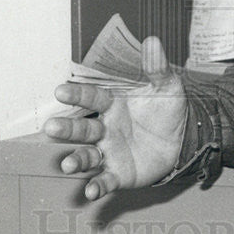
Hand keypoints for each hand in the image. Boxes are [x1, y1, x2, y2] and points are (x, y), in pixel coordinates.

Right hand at [43, 37, 186, 199]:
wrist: (181, 140)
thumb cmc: (166, 110)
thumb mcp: (166, 87)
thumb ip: (157, 68)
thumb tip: (153, 41)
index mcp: (113, 103)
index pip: (91, 97)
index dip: (76, 94)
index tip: (60, 90)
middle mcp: (106, 127)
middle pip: (82, 127)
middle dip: (66, 128)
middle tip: (51, 127)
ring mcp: (110, 151)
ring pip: (88, 155)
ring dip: (76, 159)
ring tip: (67, 164)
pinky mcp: (119, 172)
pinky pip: (105, 179)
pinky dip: (97, 186)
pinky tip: (91, 191)